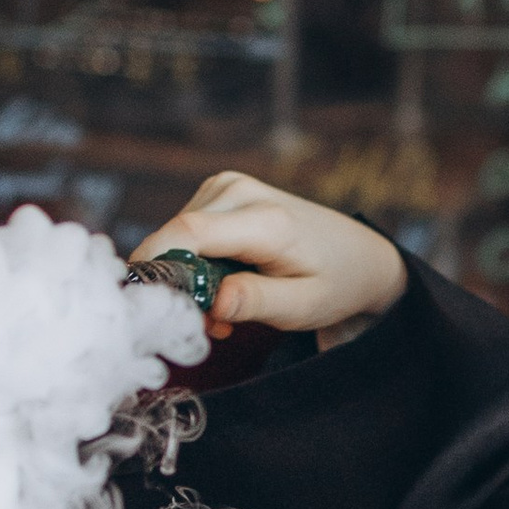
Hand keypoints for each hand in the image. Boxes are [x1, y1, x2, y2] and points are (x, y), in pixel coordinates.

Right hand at [133, 173, 406, 338]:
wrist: (358, 254)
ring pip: (176, 234)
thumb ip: (257, 303)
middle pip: (175, 235)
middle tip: (209, 323)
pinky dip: (196, 260)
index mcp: (267, 220)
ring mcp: (229, 185)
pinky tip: (224, 280)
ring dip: (189, 275)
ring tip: (226, 305)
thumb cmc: (333, 283)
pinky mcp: (221, 189)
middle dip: (178, 283)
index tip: (151, 306)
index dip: (157, 266)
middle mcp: (241, 191)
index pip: (188, 233)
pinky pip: (187, 229)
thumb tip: (213, 302)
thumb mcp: (303, 306)